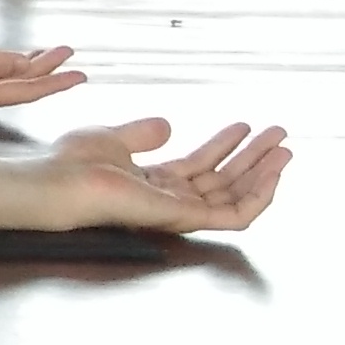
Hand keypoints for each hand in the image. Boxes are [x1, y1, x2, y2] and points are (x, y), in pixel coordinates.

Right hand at [0, 42, 86, 114]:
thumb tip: (20, 65)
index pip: (26, 90)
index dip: (55, 81)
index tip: (81, 73)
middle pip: (21, 87)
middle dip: (48, 73)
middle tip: (71, 58)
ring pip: (7, 82)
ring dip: (29, 70)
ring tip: (48, 58)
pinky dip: (7, 68)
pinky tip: (8, 62)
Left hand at [47, 116, 290, 233]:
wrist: (60, 179)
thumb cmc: (73, 162)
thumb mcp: (114, 138)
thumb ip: (144, 134)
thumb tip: (168, 125)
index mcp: (153, 183)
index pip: (200, 168)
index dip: (225, 147)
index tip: (245, 126)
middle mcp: (169, 199)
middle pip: (224, 181)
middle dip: (253, 158)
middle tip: (278, 135)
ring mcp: (178, 211)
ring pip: (236, 198)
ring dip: (264, 173)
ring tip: (284, 148)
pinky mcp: (185, 219)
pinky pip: (235, 216)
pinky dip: (259, 196)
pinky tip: (274, 174)